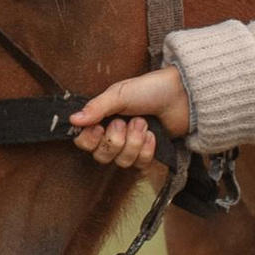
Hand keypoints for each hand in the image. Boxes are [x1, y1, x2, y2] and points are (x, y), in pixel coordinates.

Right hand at [70, 66, 190, 169]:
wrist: (182, 96)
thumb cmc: (150, 89)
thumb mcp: (119, 94)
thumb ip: (96, 108)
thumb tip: (73, 119)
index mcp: (102, 118)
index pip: (83, 142)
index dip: (90, 140)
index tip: (99, 127)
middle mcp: (113, 134)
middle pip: (101, 156)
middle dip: (115, 140)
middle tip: (126, 122)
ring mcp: (131, 145)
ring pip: (121, 162)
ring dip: (134, 142)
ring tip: (144, 123)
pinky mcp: (148, 154)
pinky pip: (140, 164)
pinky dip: (146, 149)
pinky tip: (153, 134)